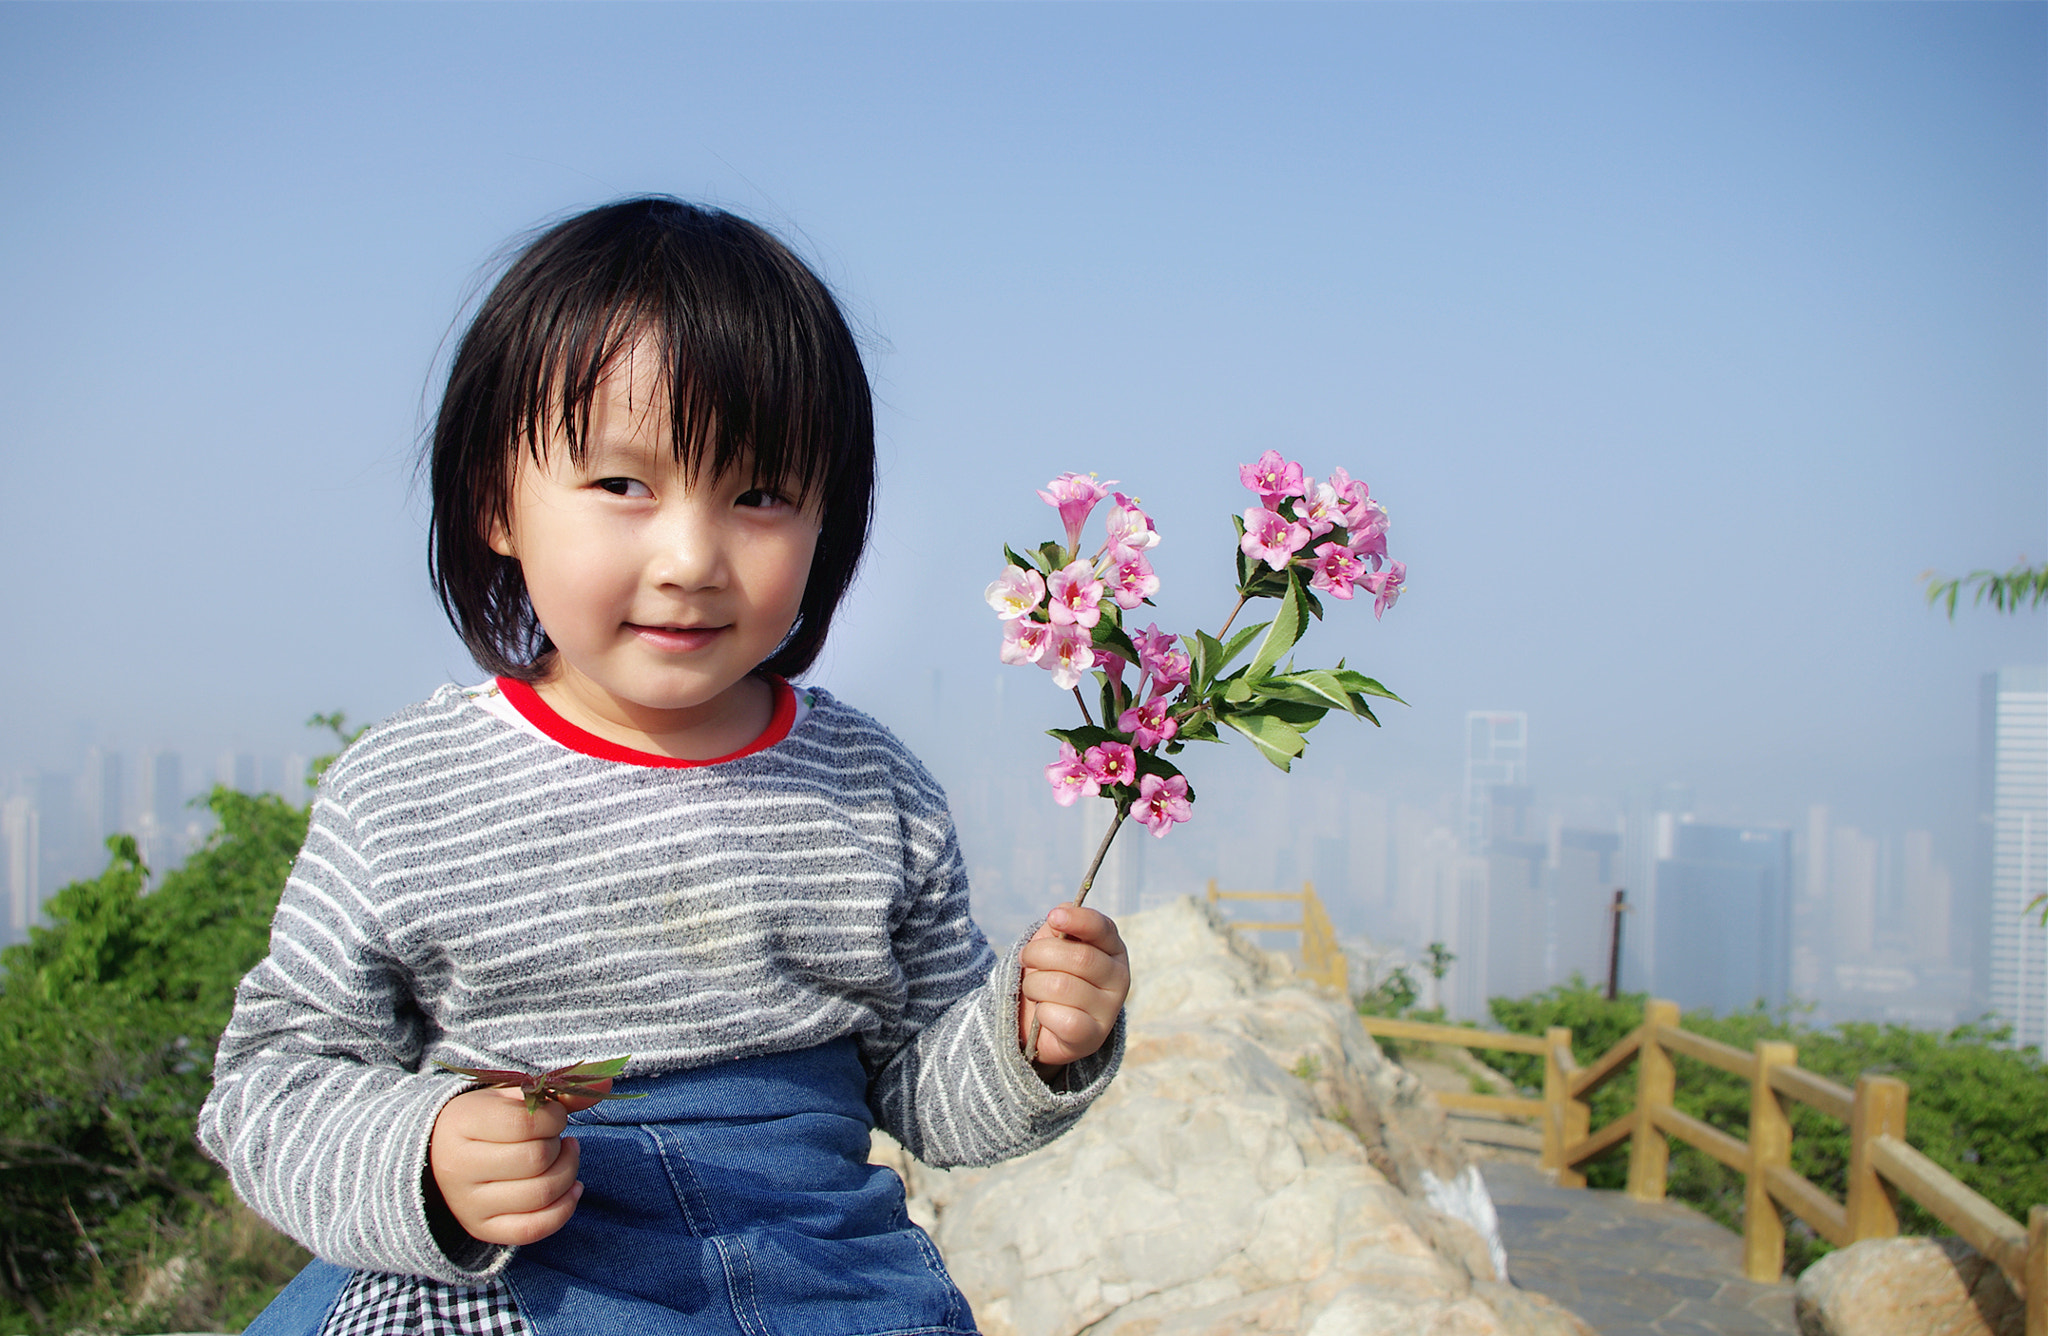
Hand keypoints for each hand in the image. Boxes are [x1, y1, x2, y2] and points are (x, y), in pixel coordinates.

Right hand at [428, 1079, 610, 1246]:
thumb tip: (607, 1084)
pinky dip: (564, 1209)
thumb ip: (562, 1091)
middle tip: (556, 1138)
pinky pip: (534, 1228)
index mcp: (461, 1123)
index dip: (554, 1117)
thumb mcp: (516, 1096)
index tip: (553, 1115)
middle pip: (536, 1160)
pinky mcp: (482, 1229)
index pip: (525, 1122)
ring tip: (565, 1156)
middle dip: (559, 1146)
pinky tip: (573, 1188)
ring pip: (540, 1194)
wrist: (442, 1153)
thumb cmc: (488, 1118)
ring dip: (568, 1172)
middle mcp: (457, 1167)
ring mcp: (467, 1203)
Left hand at [1017, 904, 1129, 1070]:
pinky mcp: (1094, 1037)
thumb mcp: (1053, 944)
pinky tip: (1045, 1014)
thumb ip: (1060, 925)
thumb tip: (1063, 911)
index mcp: (1112, 948)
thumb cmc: (1051, 974)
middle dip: (1039, 955)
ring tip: (1035, 989)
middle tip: (1026, 959)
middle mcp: (1118, 977)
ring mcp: (1109, 1009)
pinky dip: (1043, 1013)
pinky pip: (1061, 1018)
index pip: (1102, 928)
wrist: (1045, 1022)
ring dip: (1035, 986)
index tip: (1052, 917)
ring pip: (1061, 986)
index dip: (1077, 920)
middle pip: (1078, 958)